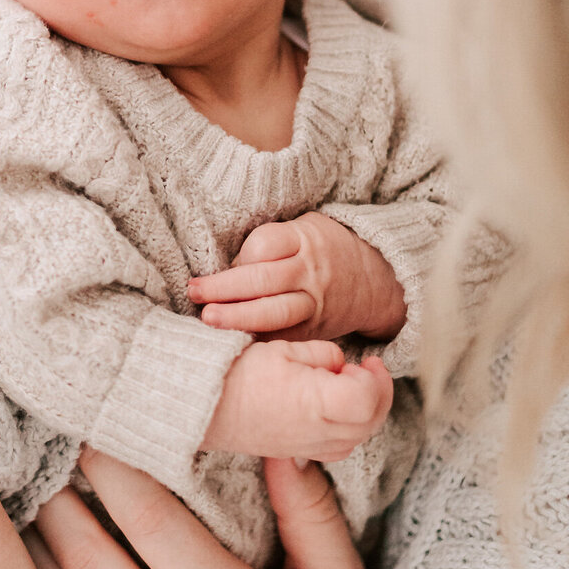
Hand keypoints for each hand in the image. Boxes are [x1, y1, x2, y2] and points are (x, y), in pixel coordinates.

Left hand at [190, 215, 406, 342]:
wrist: (374, 282)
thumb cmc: (323, 250)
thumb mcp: (304, 227)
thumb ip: (270, 241)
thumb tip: (226, 267)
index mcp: (305, 240)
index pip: (265, 244)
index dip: (238, 256)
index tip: (219, 265)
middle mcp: (310, 272)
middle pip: (263, 280)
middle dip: (224, 288)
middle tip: (195, 293)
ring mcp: (313, 304)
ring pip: (274, 313)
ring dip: (237, 317)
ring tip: (208, 319)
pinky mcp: (313, 330)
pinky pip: (282, 337)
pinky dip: (256, 339)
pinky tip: (232, 341)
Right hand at [202, 338, 393, 460]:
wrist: (201, 406)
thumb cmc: (237, 373)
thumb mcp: (283, 348)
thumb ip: (324, 354)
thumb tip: (341, 365)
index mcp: (317, 402)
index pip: (368, 399)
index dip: (376, 379)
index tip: (367, 361)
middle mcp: (317, 432)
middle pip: (371, 421)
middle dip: (380, 392)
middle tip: (369, 369)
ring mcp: (308, 447)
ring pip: (359, 438)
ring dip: (367, 412)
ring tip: (352, 386)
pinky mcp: (298, 454)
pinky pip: (339, 448)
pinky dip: (350, 429)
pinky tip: (335, 409)